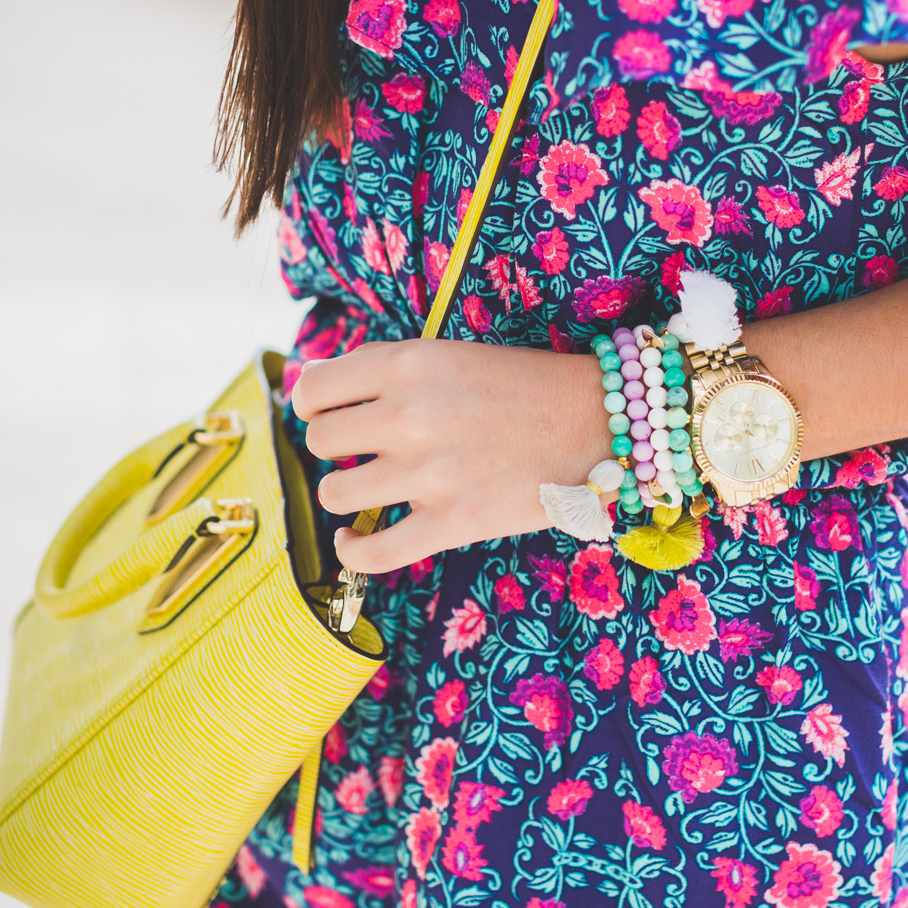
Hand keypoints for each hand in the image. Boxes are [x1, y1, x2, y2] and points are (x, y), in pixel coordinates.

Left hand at [291, 340, 611, 571]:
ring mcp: (427, 473)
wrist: (595, 423)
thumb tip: (314, 389)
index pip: (314, 389)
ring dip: (345, 494)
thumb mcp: (448, 355)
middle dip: (333, 448)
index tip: (329, 414)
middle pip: (320, 442)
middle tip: (360, 451)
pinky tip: (352, 540)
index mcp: (407, 364)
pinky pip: (371, 552)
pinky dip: (351, 552)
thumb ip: (384, 370)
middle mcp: (408, 415)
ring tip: (367, 489)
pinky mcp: (450, 523)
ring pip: (335, 494)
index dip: (313, 405)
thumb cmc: (522, 386)